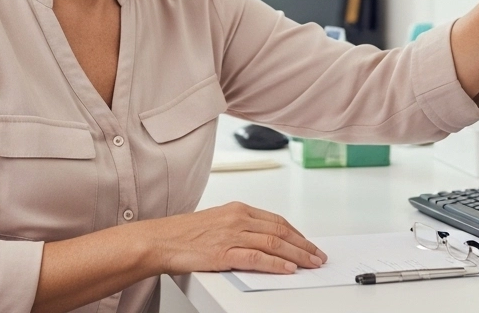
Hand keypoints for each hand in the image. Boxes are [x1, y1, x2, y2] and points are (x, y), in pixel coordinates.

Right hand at [144, 202, 326, 274]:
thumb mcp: (217, 221)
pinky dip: (276, 264)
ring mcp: (231, 235)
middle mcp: (237, 219)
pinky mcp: (223, 253)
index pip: (276, 220)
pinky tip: (288, 269)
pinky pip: (257, 258)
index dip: (297, 233)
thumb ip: (240, 227)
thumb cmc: (184, 233)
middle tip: (318, 256)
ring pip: (274, 244)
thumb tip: (262, 239)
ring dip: (297, 255)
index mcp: (237, 209)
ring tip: (311, 263)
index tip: (308, 244)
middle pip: (280, 231)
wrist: (160, 240)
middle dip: (303, 245)